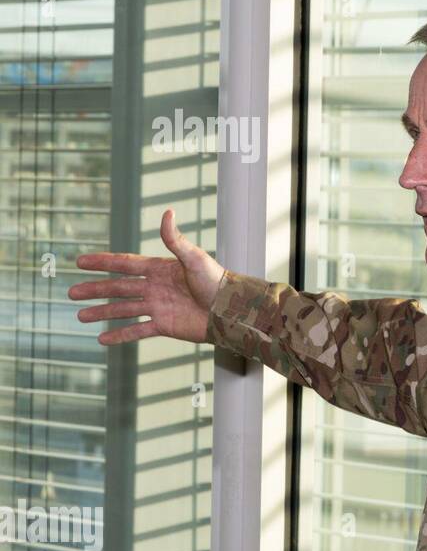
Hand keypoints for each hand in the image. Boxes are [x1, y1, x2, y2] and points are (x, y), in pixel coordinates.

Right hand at [68, 209, 226, 344]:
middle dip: (95, 289)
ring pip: (123, 310)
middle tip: (72, 293)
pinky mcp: (164, 325)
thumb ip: (175, 240)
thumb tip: (167, 212)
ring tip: (80, 315)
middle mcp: (156, 287)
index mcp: (160, 269)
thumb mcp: (194, 258)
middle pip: (119, 288)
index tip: (80, 261)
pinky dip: (120, 335)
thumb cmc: (217, 281)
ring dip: (102, 312)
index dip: (103, 262)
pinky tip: (102, 338)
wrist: (230, 310)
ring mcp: (158, 307)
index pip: (125, 264)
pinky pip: (137, 331)